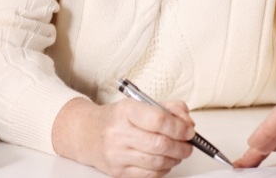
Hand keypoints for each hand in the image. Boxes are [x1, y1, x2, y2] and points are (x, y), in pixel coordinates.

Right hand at [52, 97, 195, 176]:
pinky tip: (164, 161)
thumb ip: (169, 109)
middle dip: (182, 146)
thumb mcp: (140, 104)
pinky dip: (163, 169)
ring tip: (177, 153)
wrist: (87, 134)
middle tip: (188, 145)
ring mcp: (117, 155)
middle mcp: (119, 133)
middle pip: (161, 144)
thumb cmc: (116, 119)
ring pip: (158, 162)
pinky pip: (150, 175)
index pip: (159, 120)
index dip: (180, 127)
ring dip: (175, 159)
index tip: (189, 130)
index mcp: (126, 111)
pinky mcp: (118, 172)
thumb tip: (188, 123)